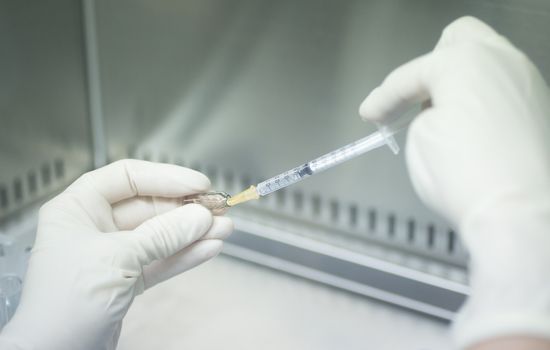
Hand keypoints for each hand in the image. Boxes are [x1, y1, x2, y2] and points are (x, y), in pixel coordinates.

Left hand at [0, 160, 232, 349]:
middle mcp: (94, 226)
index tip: (198, 184)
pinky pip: (161, 261)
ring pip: (160, 235)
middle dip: (186, 209)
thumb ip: (162, 235)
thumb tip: (200, 217)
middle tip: (219, 209)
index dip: (166, 177)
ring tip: (225, 228)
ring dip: (192, 233)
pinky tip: (209, 248)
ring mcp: (113, 254)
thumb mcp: (117, 258)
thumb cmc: (66, 302)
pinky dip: (185, 256)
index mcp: (78, 208)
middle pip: (149, 207)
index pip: (128, 178)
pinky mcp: (127, 280)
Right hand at [359, 17, 549, 347]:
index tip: (372, 112)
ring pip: (485, 60)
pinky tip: (471, 125)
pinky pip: (503, 86)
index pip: (412, 75)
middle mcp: (503, 63)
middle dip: (429, 66)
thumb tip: (430, 112)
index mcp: (466, 62)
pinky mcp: (540, 106)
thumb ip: (420, 112)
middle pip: (457, 39)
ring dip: (458, 81)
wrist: (517, 214)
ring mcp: (527, 82)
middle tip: (413, 97)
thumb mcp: (421, 138)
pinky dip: (481, 97)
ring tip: (441, 114)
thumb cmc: (472, 178)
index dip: (384, 97)